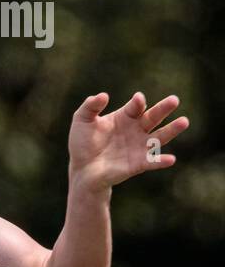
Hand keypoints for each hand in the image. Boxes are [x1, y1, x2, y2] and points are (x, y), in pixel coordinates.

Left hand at [67, 92, 188, 192]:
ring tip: (184, 121)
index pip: (136, 106)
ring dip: (172, 130)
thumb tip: (104, 95)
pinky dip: (161, 161)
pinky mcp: (137, 164)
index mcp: (126, 117)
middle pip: (153, 117)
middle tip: (174, 100)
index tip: (138, 100)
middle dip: (163, 108)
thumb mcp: (82, 121)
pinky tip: (170, 159)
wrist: (82, 170)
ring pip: (159, 137)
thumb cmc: (82, 144)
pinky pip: (152, 162)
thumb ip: (90, 106)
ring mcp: (139, 147)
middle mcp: (136, 130)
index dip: (138, 102)